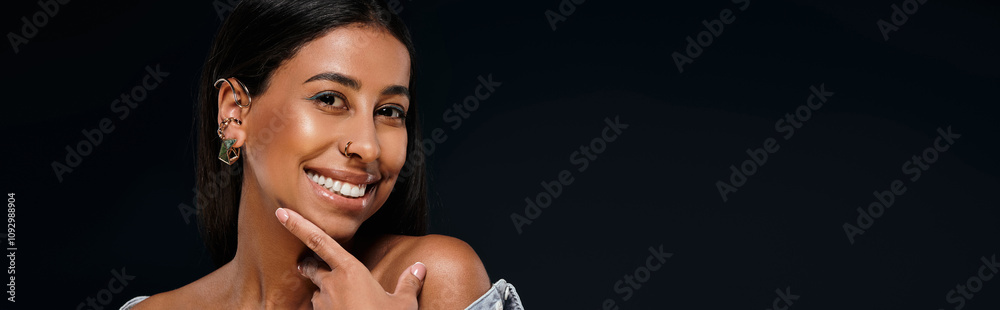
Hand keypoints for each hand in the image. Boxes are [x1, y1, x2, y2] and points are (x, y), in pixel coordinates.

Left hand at [275, 207, 426, 309]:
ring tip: (341, 297)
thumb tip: (420, 268)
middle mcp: (332, 285)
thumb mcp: (404, 304)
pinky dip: (329, 309)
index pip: (320, 242)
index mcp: (350, 271)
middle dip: (309, 265)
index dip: (298, 225)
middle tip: (307, 263)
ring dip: (323, 291)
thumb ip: (409, 283)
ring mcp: (324, 306)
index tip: (281, 213)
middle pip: (312, 267)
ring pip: (317, 292)